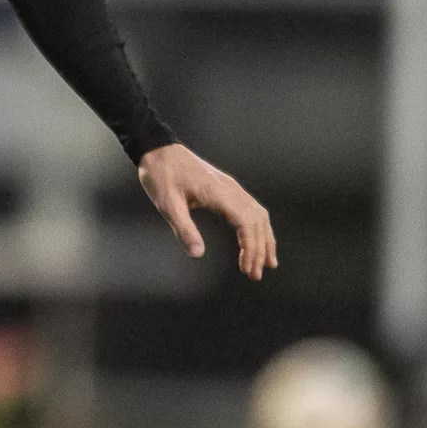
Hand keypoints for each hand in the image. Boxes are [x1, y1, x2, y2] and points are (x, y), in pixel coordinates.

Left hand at [137, 142, 276, 280]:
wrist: (159, 152)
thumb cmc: (161, 177)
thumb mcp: (167, 205)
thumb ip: (184, 229)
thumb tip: (198, 254)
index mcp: (219, 193)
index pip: (246, 223)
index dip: (250, 248)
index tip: (247, 269)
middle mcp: (231, 190)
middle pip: (257, 222)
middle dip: (260, 250)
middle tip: (255, 276)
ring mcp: (232, 188)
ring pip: (259, 215)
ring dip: (264, 240)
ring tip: (267, 264)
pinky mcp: (228, 189)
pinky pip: (251, 209)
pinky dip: (259, 228)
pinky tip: (258, 240)